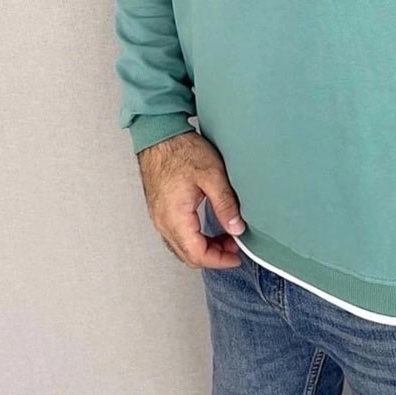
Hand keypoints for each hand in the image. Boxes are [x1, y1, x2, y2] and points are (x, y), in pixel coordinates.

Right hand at [137, 130, 245, 269]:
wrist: (159, 135)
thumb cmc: (183, 150)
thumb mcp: (212, 175)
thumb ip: (225, 204)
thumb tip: (237, 229)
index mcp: (175, 217)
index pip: (196, 254)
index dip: (219, 260)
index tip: (237, 255)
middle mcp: (162, 222)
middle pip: (188, 255)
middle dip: (214, 256)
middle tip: (235, 245)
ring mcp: (158, 217)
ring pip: (181, 247)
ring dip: (204, 247)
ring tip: (226, 236)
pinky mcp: (159, 210)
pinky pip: (175, 236)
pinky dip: (194, 239)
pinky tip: (208, 228)